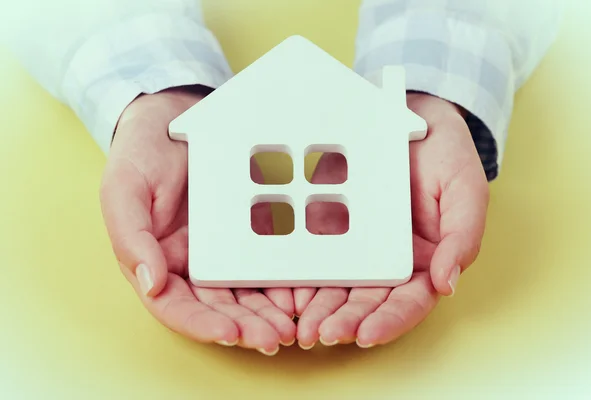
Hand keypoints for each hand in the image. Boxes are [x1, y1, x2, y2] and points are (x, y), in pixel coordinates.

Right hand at [100, 86, 295, 354]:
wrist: (173, 116)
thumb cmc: (140, 154)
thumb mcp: (124, 189)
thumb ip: (132, 237)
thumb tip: (151, 284)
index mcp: (159, 262)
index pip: (177, 307)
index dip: (203, 325)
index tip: (232, 332)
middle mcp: (192, 264)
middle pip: (220, 308)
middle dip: (248, 327)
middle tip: (277, 337)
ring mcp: (223, 249)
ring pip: (248, 292)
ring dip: (271, 312)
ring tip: (297, 323)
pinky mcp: (250, 230)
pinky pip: (269, 259)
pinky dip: (285, 279)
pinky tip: (305, 288)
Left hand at [293, 93, 489, 348]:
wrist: (411, 115)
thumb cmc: (446, 157)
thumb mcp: (465, 193)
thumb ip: (461, 238)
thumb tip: (447, 285)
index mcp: (423, 262)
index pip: (408, 302)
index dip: (389, 321)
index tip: (367, 335)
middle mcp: (386, 262)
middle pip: (365, 301)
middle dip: (344, 321)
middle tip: (321, 335)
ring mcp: (355, 245)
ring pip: (336, 285)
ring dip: (319, 309)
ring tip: (299, 325)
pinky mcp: (328, 225)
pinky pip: (312, 253)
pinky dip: (299, 275)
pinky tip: (285, 291)